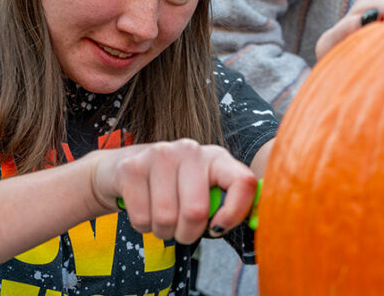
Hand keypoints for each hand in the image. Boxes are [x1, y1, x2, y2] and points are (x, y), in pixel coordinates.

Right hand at [85, 139, 258, 243]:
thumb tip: (258, 224)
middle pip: (196, 211)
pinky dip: (143, 226)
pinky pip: (142, 218)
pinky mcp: (132, 167)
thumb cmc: (174, 189)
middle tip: (182, 230)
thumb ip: (228, 206)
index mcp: (216, 157)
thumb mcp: (204, 192)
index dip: (236, 213)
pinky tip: (144, 210)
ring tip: (161, 219)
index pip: (243, 182)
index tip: (219, 228)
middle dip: (187, 233)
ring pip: (166, 219)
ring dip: (163, 232)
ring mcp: (159, 154)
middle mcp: (190, 150)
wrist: (126, 170)